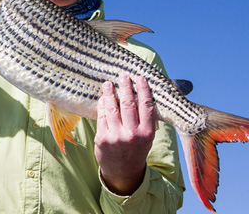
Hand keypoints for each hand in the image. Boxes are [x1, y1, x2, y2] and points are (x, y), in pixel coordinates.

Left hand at [94, 74, 155, 194]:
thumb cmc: (136, 149)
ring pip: (112, 108)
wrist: (123, 172)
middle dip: (125, 87)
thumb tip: (140, 92)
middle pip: (128, 104)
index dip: (143, 89)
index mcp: (147, 132)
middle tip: (122, 75)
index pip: (146, 105)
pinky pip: (101, 116)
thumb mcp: (146, 136)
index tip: (140, 77)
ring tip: (108, 83)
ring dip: (110, 93)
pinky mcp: (102, 138)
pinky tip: (103, 98)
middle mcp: (132, 134)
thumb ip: (145, 118)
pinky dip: (102, 105)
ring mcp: (116, 136)